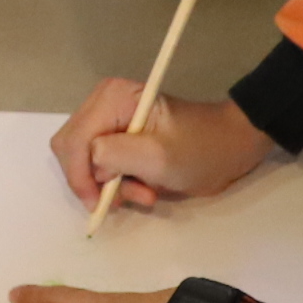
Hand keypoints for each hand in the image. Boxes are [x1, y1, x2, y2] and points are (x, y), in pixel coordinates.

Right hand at [50, 86, 270, 216]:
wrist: (231, 147)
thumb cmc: (201, 150)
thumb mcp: (159, 157)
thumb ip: (115, 155)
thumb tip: (89, 162)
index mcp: (113, 98)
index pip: (74, 140)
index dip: (80, 176)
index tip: (98, 204)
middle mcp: (103, 102)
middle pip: (71, 149)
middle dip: (94, 180)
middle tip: (124, 197)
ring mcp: (108, 118)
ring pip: (82, 159)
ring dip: (108, 184)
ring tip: (142, 193)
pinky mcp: (116, 135)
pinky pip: (98, 163)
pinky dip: (115, 182)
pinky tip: (142, 188)